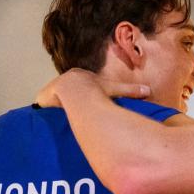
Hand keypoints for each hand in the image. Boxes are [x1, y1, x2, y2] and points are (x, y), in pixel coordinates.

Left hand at [35, 68, 150, 107]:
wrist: (76, 88)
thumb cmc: (95, 88)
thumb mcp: (115, 88)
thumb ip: (131, 90)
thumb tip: (149, 91)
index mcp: (81, 76)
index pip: (82, 86)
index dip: (84, 95)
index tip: (86, 103)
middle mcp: (66, 80)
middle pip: (66, 92)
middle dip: (68, 100)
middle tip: (71, 111)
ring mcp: (54, 87)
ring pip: (54, 98)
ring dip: (56, 106)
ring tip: (59, 117)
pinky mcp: (43, 96)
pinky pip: (44, 103)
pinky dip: (46, 109)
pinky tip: (46, 116)